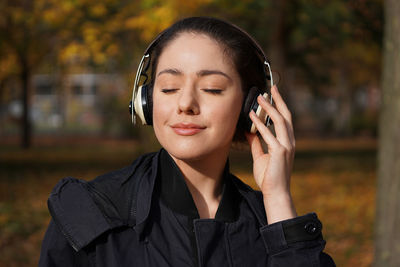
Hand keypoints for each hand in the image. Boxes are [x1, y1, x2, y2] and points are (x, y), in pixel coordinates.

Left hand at [246, 85, 296, 223]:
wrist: (275, 192)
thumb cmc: (269, 176)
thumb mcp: (260, 157)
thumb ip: (256, 143)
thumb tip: (249, 131)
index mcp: (287, 142)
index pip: (285, 120)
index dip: (280, 106)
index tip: (274, 94)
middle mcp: (289, 142)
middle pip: (286, 116)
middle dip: (279, 100)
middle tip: (272, 87)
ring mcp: (286, 146)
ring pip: (279, 121)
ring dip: (269, 108)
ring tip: (260, 98)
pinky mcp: (280, 152)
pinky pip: (268, 134)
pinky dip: (260, 123)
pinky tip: (252, 115)